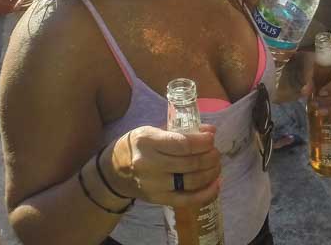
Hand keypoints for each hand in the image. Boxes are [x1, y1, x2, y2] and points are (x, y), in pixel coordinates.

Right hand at [105, 125, 220, 208]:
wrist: (114, 173)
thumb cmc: (138, 147)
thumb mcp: (154, 131)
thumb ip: (182, 132)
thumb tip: (211, 132)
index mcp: (148, 142)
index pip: (182, 144)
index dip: (202, 142)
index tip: (211, 139)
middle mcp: (150, 164)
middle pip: (190, 163)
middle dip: (210, 157)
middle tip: (216, 152)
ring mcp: (154, 185)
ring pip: (191, 181)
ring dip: (210, 173)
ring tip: (216, 165)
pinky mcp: (158, 199)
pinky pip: (186, 199)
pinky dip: (205, 193)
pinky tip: (216, 184)